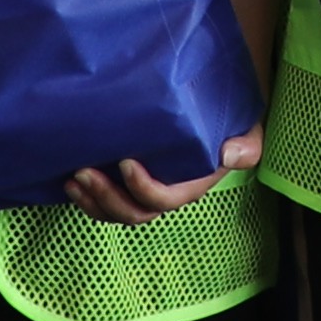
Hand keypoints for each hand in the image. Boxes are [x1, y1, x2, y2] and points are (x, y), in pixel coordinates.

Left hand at [64, 127, 254, 227]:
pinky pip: (108, 202)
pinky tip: (70, 181)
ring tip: (73, 180)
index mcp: (192, 185)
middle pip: (135, 213)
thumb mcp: (249, 130)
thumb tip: (229, 154)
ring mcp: (146, 190)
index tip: (126, 162)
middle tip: (85, 172)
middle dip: (108, 199)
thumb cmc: (232, 121)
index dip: (144, 189)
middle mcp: (167, 193)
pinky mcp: (129, 181)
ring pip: (117, 212)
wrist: (216, 107)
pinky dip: (88, 198)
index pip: (166, 200)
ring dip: (92, 202)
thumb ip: (247, 144)